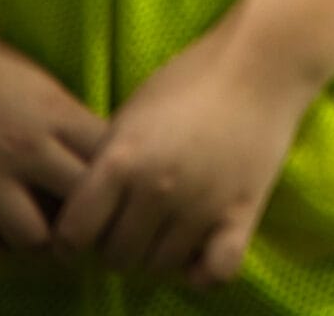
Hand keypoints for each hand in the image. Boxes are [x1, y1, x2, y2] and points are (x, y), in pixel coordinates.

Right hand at [0, 32, 105, 257]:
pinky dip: (2, 246)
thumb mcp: (45, 90)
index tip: (116, 187)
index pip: (107, 160)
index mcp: (56, 114)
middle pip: (79, 203)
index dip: (117, 180)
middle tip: (87, 220)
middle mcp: (27, 148)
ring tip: (44, 229)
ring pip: (34, 237)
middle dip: (88, 217)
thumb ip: (74, 126)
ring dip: (42, 238)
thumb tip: (107, 162)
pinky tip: (6, 230)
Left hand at [52, 17, 307, 288]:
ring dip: (157, 255)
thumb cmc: (191, 77)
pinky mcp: (242, 212)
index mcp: (123, 160)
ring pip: (159, 269)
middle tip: (130, 224)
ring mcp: (200, 205)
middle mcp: (157, 189)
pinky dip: (203, 273)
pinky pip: (214, 272)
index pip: (74, 234)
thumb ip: (107, 161)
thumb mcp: (133, 111)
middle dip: (116, 246)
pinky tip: (200, 251)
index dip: (72, 238)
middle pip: (116, 258)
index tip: (83, 232)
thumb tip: (88, 210)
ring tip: (165, 230)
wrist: (261, 61)